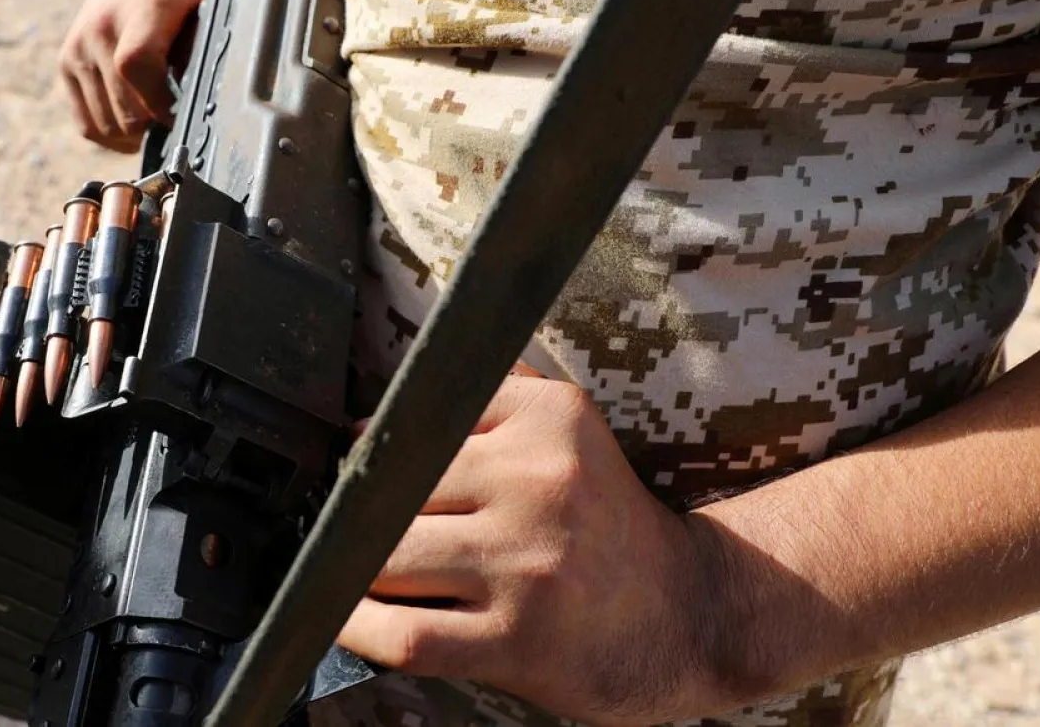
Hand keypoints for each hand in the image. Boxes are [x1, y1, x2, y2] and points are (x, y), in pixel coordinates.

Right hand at [58, 0, 204, 153]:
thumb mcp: (208, 3)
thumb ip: (206, 46)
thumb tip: (210, 102)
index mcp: (140, 12)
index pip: (137, 68)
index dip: (163, 105)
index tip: (187, 118)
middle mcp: (100, 30)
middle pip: (124, 110)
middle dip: (155, 128)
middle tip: (178, 127)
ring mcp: (77, 49)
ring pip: (105, 126)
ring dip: (134, 138)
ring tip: (157, 127)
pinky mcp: (66, 63)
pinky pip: (87, 124)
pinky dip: (111, 136)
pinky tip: (135, 131)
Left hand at [337, 374, 721, 725]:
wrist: (691, 616)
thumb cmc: (608, 527)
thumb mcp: (573, 435)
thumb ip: (496, 401)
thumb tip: (379, 415)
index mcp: (550, 419)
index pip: (421, 421)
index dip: (378, 453)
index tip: (365, 476)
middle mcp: (539, 482)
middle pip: (393, 490)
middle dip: (359, 515)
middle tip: (349, 530)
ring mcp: (526, 563)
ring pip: (387, 558)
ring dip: (353, 570)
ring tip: (350, 572)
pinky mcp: (516, 638)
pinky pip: (407, 633)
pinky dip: (360, 628)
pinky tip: (348, 620)